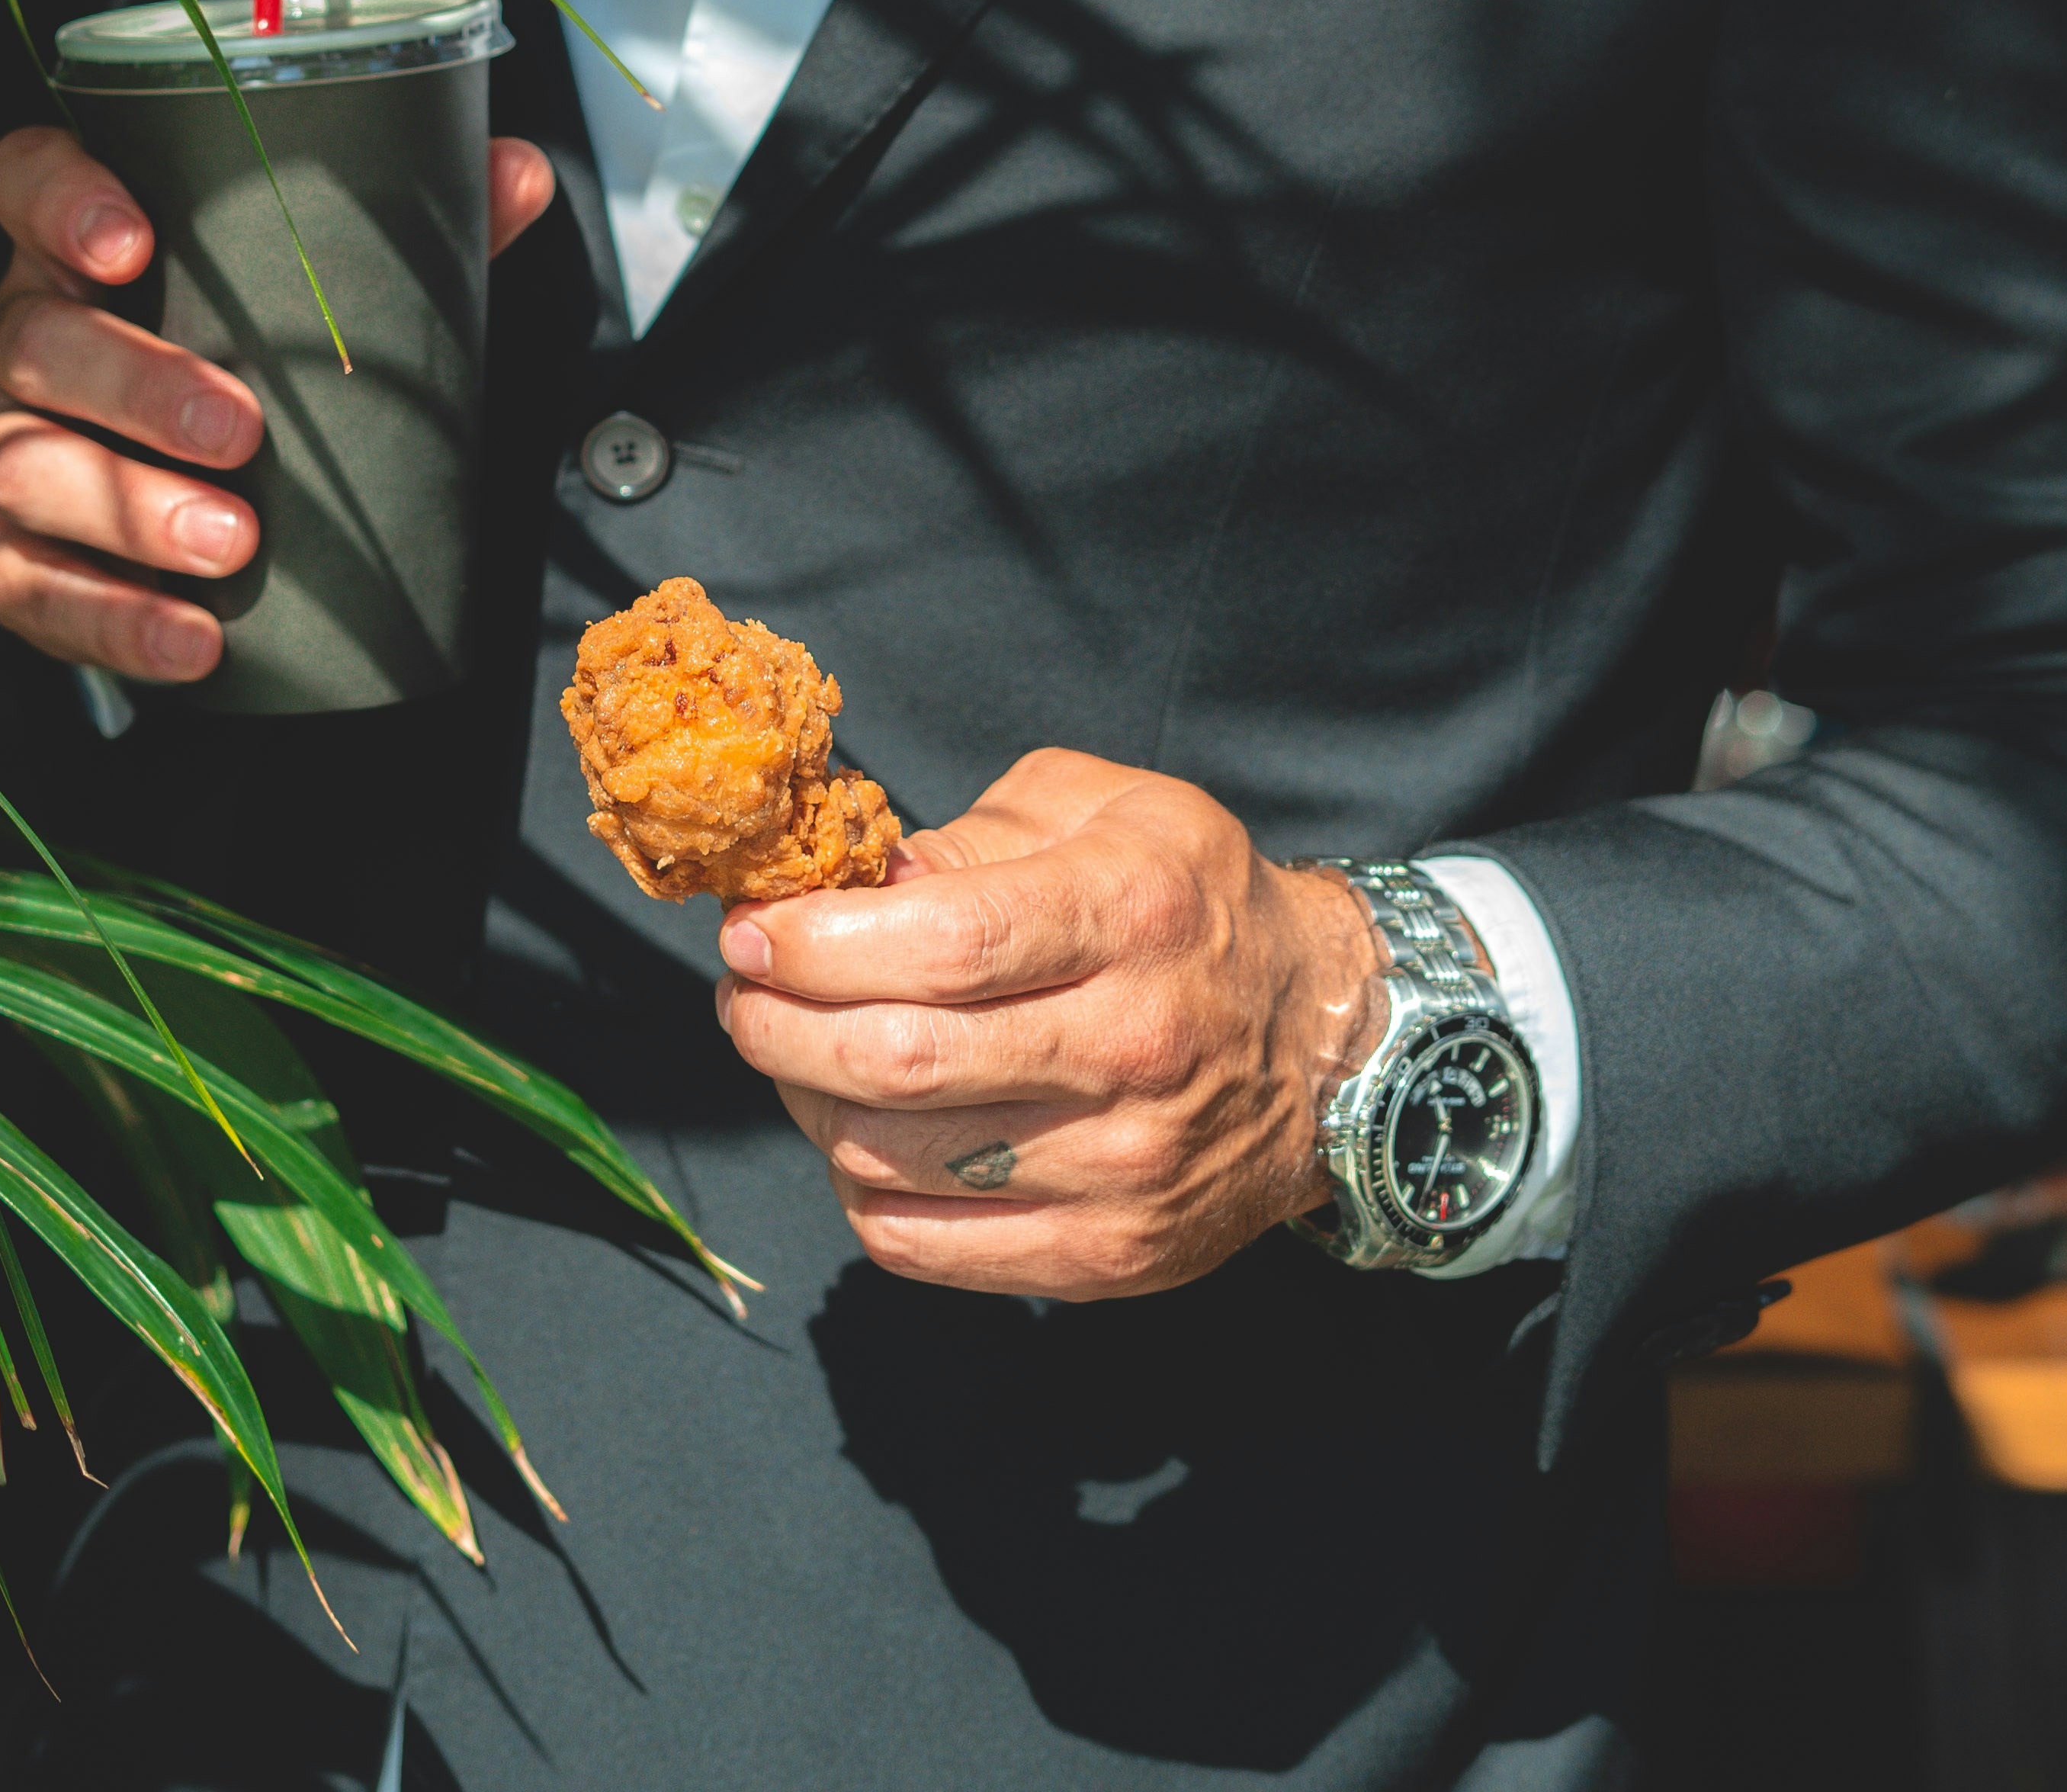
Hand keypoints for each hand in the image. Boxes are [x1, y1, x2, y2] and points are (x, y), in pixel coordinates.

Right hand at [0, 118, 555, 681]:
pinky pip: (21, 583)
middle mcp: (11, 335)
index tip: (132, 238)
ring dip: (127, 511)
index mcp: (72, 248)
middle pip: (34, 338)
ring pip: (19, 463)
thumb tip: (517, 174)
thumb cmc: (241, 363)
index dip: (59, 199)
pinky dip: (107, 618)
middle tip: (238, 430)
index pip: (24, 179)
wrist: (180, 492)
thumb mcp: (313, 293)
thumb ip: (410, 230)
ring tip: (228, 543)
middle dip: (136, 384)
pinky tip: (189, 638)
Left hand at [713, 746, 1386, 1297]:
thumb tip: (839, 887)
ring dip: (806, 1105)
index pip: (942, 944)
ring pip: (892, 1162)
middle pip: (899, 1062)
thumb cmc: (1189, 904)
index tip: (748, 931)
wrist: (1325, 1044)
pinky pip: (923, 1245)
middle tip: (741, 993)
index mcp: (1132, 913)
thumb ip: (970, 835)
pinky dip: (860, 1189)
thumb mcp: (1102, 810)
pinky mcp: (1109, 1256)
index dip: (816, 943)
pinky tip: (863, 1132)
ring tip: (796, 1055)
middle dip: (777, 1027)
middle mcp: (1131, 1046)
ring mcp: (1122, 1169)